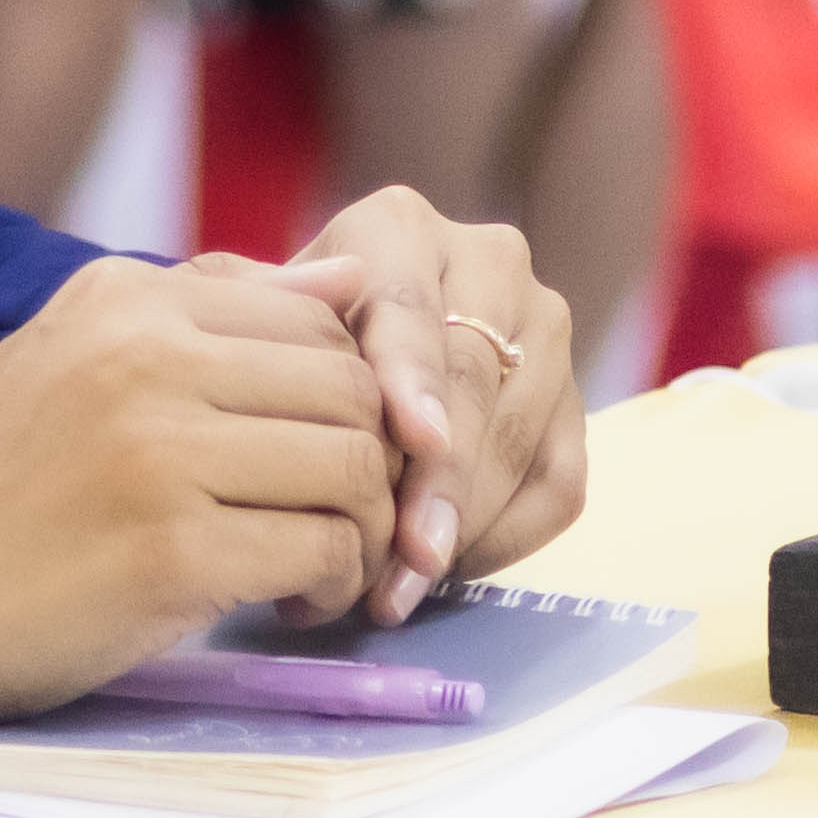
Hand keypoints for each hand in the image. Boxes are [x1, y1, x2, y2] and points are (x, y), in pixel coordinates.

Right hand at [0, 261, 397, 720]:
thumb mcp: (77, 354)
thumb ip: (210, 307)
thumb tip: (348, 273)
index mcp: (125, 297)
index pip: (317, 314)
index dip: (352, 391)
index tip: (319, 454)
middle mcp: (146, 357)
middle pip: (352, 388)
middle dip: (372, 462)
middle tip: (338, 520)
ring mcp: (160, 454)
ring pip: (352, 468)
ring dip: (360, 529)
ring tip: (315, 565)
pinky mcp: (171, 555)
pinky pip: (321, 549)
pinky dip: (328, 583)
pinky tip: (282, 603)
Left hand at [251, 186, 587, 618]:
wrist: (330, 353)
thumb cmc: (275, 340)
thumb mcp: (247, 311)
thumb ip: (257, 304)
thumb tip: (300, 295)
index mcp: (399, 226)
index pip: (411, 304)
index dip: (415, 376)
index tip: (417, 441)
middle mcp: (486, 263)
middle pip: (475, 380)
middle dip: (440, 481)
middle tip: (404, 560)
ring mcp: (541, 332)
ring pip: (521, 440)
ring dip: (466, 526)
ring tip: (399, 590)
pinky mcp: (570, 402)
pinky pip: (559, 485)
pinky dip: (506, 539)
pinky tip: (443, 572)